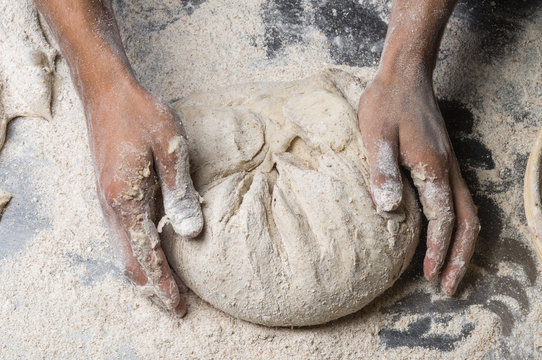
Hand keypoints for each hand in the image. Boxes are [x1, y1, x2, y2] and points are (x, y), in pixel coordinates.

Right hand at [87, 79, 202, 313]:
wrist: (107, 91)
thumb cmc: (141, 114)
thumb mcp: (170, 148)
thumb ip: (179, 193)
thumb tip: (191, 233)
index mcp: (126, 199)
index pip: (148, 254)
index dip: (163, 283)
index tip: (178, 307)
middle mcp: (111, 207)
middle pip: (130, 261)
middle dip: (153, 285)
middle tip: (176, 305)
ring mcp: (107, 201)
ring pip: (124, 250)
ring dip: (145, 270)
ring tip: (168, 285)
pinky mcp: (110, 192)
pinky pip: (123, 234)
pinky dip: (139, 251)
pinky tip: (155, 251)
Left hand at [357, 71, 479, 294]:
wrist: (404, 76)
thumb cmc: (386, 104)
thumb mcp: (375, 134)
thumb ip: (382, 170)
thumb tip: (389, 210)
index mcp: (432, 168)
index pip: (442, 219)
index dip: (437, 250)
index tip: (429, 276)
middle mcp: (448, 170)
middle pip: (467, 223)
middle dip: (459, 258)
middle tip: (448, 288)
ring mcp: (450, 166)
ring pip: (468, 213)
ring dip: (461, 245)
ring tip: (449, 271)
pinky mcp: (443, 162)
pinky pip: (459, 201)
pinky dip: (457, 226)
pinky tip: (444, 235)